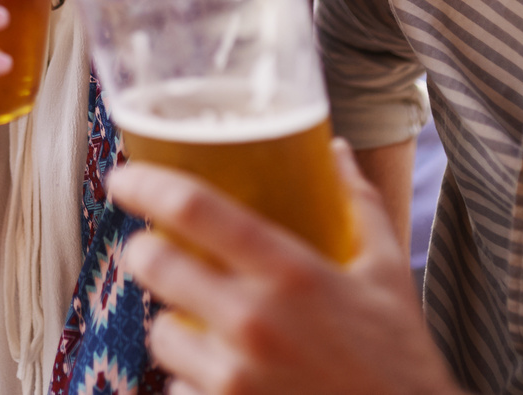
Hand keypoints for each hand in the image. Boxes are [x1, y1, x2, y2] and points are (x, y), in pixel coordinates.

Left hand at [110, 139, 462, 394]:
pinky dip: (193, 380)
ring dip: (171, 322)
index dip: (148, 185)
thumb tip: (337, 152)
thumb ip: (360, 204)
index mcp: (292, 271)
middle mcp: (254, 321)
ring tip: (198, 321)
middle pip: (158, 266)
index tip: (123, 177)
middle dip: (143, 252)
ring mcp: (234, 378)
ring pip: (161, 333)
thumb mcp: (388, 271)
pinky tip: (223, 375)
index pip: (197, 210)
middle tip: (149, 247)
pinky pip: (179, 390)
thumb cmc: (399, 356)